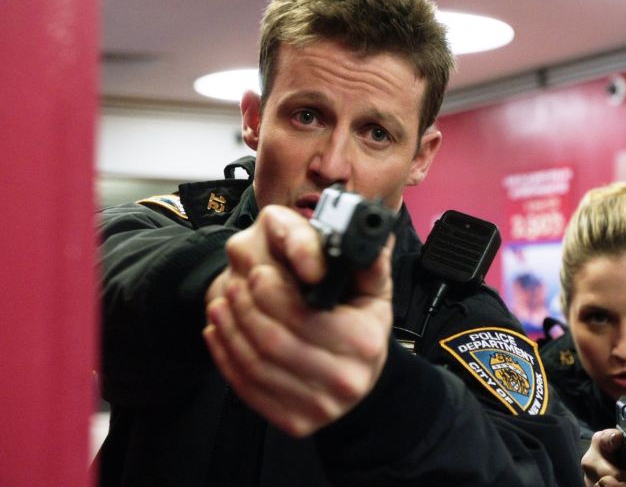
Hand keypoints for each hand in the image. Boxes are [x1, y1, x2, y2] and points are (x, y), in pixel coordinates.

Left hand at [203, 205, 394, 436]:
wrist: (360, 377)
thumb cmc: (362, 327)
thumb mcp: (373, 290)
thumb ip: (366, 260)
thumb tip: (363, 236)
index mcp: (363, 342)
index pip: (301, 316)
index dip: (272, 292)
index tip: (258, 271)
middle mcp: (344, 379)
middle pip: (273, 340)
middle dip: (247, 306)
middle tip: (236, 281)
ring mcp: (318, 406)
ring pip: (255, 364)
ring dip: (231, 328)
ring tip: (223, 302)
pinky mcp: (294, 421)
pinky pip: (247, 387)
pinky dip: (226, 356)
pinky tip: (220, 331)